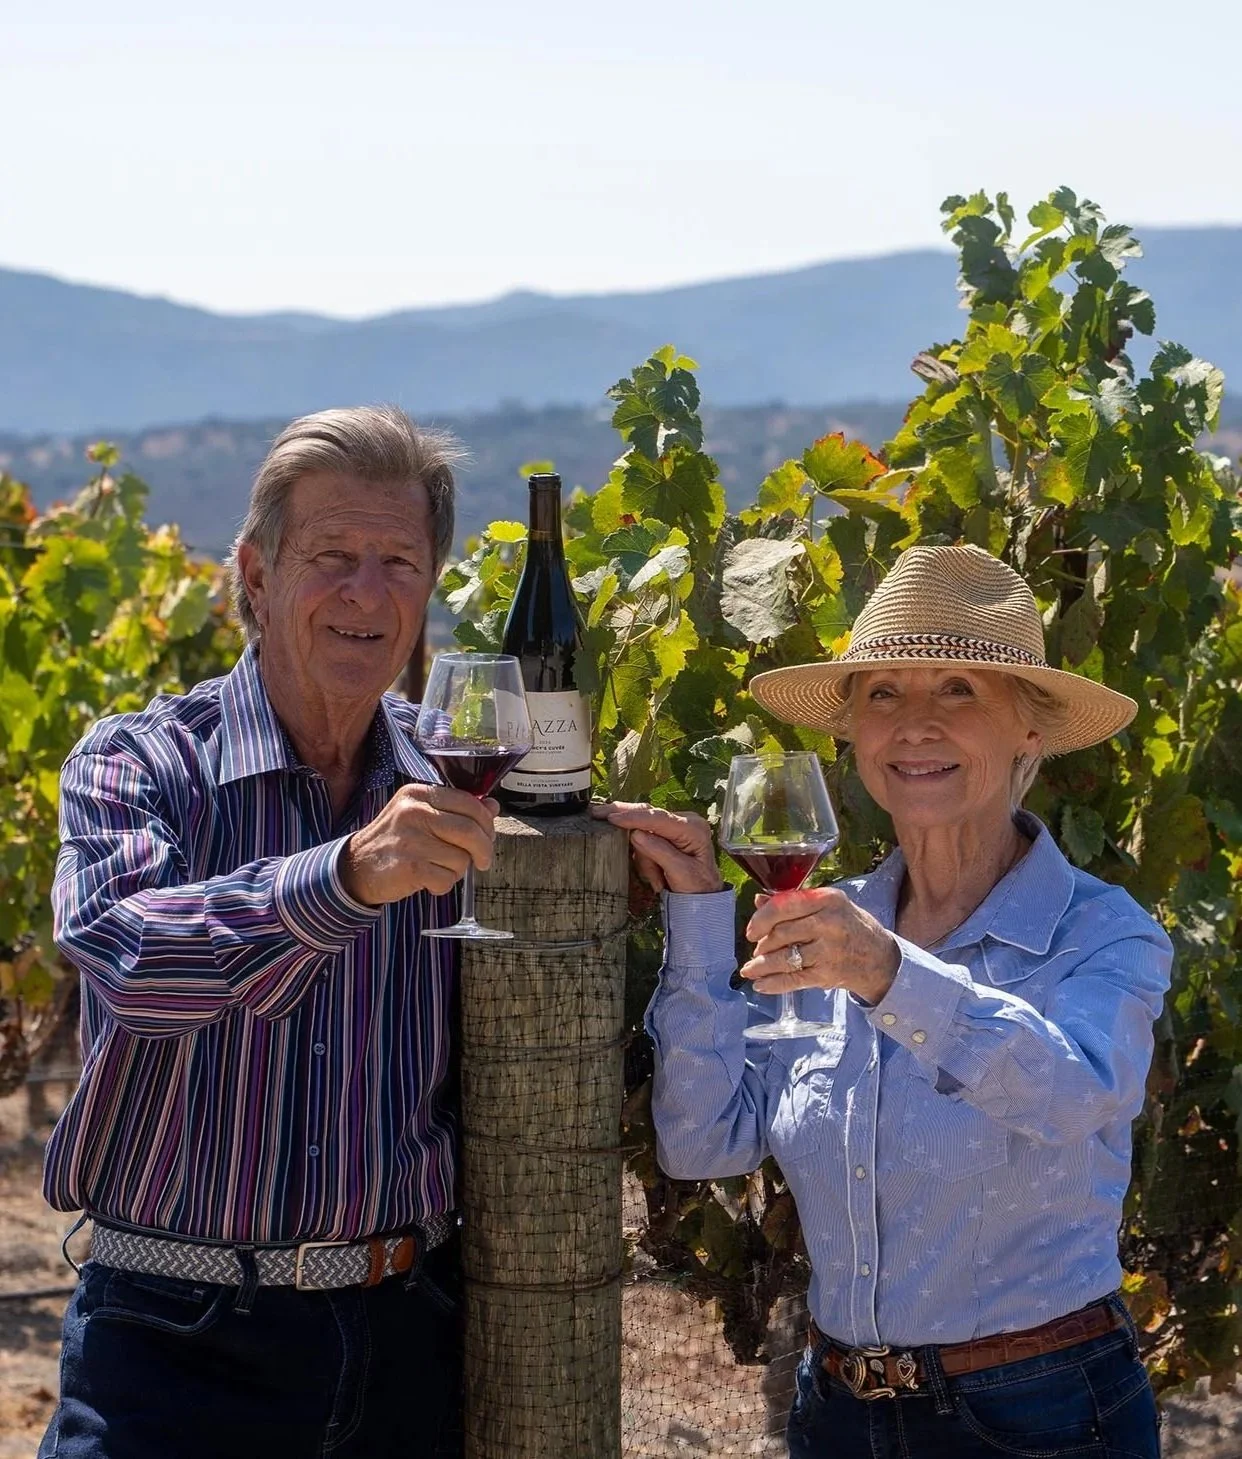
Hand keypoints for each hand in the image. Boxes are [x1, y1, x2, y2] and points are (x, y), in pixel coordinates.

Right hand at [340, 783, 498, 905]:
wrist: (357, 867)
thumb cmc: (395, 841)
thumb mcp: (422, 816)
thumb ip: (457, 810)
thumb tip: (493, 806)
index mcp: (419, 794)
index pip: (470, 803)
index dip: (487, 823)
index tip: (488, 836)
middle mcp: (414, 812)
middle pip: (471, 831)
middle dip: (483, 850)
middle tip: (481, 861)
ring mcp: (411, 839)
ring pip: (461, 858)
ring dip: (456, 870)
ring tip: (437, 868)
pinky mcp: (410, 866)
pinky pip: (447, 879)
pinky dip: (442, 884)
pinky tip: (427, 880)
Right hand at [590, 802, 723, 895]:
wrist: (703, 897)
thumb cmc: (697, 887)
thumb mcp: (681, 873)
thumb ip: (660, 852)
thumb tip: (636, 834)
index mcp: (692, 828)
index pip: (658, 818)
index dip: (633, 817)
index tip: (611, 818)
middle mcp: (684, 821)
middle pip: (647, 814)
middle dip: (625, 819)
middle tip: (596, 813)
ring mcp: (674, 826)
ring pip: (642, 829)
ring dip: (643, 857)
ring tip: (657, 879)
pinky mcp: (665, 834)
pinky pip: (644, 839)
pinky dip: (643, 857)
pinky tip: (656, 874)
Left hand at [740, 887, 899, 1003]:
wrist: (880, 958)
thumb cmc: (849, 926)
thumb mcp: (828, 906)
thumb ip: (793, 902)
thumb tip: (758, 900)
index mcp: (826, 900)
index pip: (784, 905)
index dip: (761, 919)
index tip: (751, 930)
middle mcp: (828, 923)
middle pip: (782, 933)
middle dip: (763, 945)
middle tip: (757, 951)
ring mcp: (828, 950)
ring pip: (785, 958)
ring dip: (762, 966)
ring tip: (750, 970)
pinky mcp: (827, 974)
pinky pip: (794, 980)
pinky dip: (773, 984)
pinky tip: (761, 985)